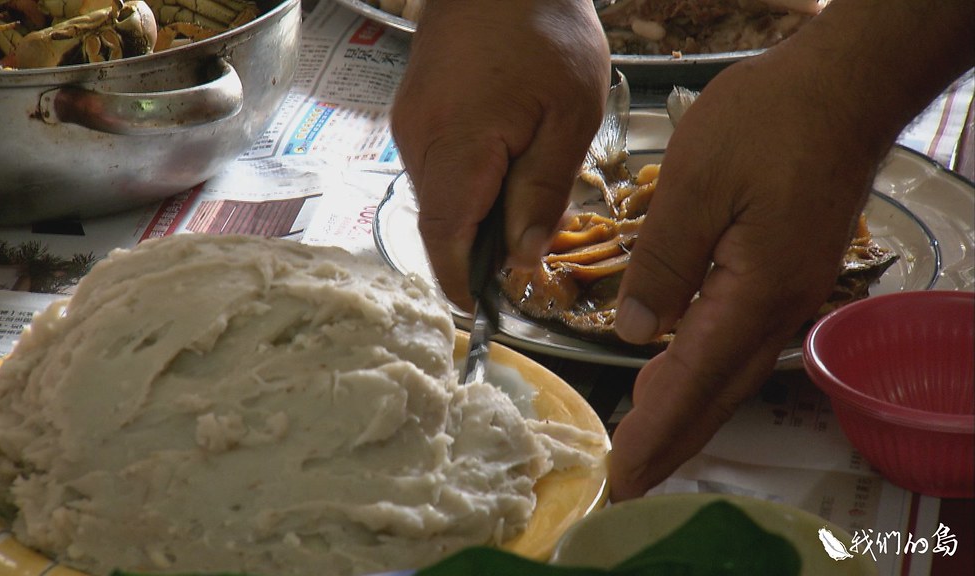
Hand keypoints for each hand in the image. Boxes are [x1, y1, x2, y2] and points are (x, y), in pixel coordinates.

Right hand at [390, 0, 610, 308]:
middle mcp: (419, 140)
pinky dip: (467, 185)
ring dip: (475, 214)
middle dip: (477, 249)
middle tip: (526, 253)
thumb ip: (542, 192)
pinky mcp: (414, 113)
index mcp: (458, 146)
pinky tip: (504, 166)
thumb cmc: (544, 32)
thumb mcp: (568, 117)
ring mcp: (410, 124)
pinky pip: (437, 167)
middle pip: (440, 221)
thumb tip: (521, 256)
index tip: (481, 311)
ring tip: (524, 199)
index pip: (444, 236)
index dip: (460, 281)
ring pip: (439, 196)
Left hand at [607, 0, 973, 500]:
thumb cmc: (769, 124)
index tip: (623, 472)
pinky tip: (681, 374)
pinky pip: (740, 344)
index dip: (654, 429)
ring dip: (688, 412)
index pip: (693, 380)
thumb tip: (639, 332)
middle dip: (671, 440)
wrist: (840, 89)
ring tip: (647, 443)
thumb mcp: (695, 185)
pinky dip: (706, 374)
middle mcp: (778, 308)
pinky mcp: (787, 275)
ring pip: (731, 373)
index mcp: (754, 293)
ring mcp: (788, 294)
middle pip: (718, 393)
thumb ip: (663, 264)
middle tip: (630, 480)